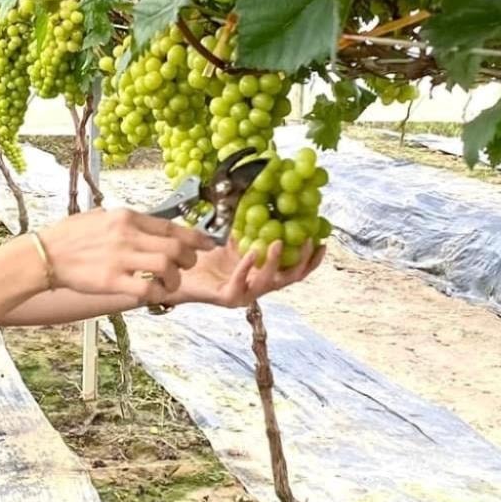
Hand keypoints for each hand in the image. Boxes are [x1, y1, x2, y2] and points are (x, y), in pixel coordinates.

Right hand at [36, 207, 217, 305]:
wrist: (45, 255)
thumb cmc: (71, 236)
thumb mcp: (102, 217)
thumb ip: (128, 222)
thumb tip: (153, 226)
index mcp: (126, 217)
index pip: (171, 226)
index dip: (195, 237)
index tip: (207, 245)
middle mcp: (127, 235)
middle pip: (176, 248)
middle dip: (189, 261)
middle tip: (186, 268)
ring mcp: (120, 258)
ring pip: (167, 268)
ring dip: (175, 280)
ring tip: (169, 285)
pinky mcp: (111, 281)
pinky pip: (146, 290)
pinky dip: (157, 295)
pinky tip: (154, 295)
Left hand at [168, 237, 325, 308]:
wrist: (178, 272)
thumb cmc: (204, 259)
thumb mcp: (230, 240)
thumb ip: (247, 228)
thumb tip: (261, 202)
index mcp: (261, 274)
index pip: (293, 271)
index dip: (310, 260)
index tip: (322, 242)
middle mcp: (257, 287)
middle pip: (289, 280)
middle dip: (301, 261)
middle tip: (307, 241)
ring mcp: (244, 295)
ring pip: (267, 283)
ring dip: (274, 262)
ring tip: (275, 242)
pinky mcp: (227, 298)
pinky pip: (241, 284)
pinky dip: (247, 267)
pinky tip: (251, 251)